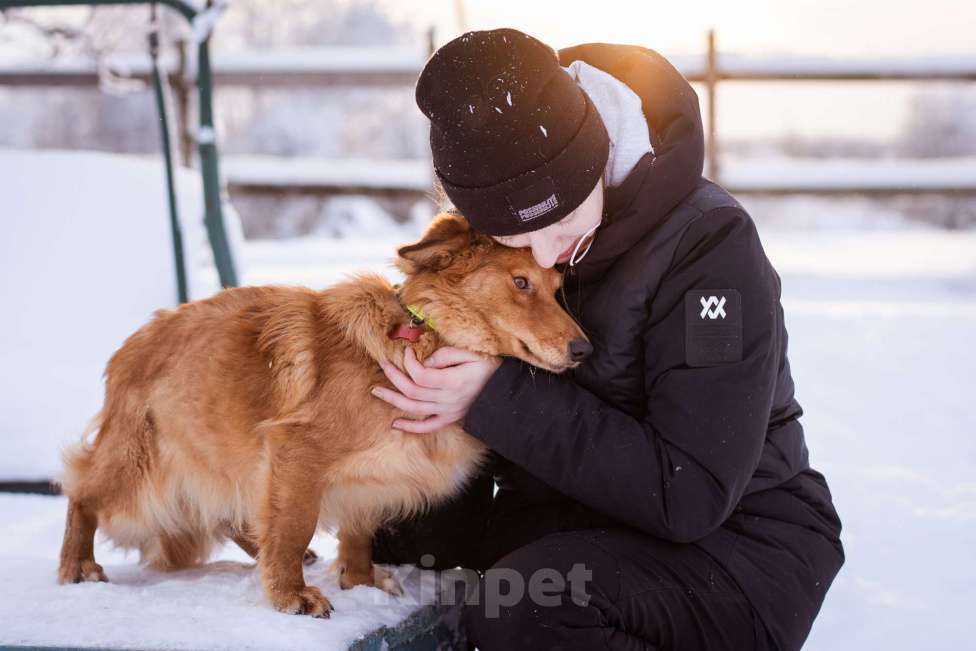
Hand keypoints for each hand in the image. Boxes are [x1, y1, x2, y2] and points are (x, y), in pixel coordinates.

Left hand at [371, 346, 500, 433]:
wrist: (507, 390)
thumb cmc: (491, 367)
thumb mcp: (472, 353)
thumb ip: (447, 355)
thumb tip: (426, 360)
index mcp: (453, 381)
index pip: (421, 374)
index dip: (409, 362)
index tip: (408, 350)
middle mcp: (448, 399)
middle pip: (412, 391)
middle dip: (394, 377)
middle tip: (383, 364)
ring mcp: (449, 411)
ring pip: (414, 408)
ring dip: (393, 399)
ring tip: (376, 391)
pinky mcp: (451, 418)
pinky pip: (428, 427)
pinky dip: (411, 428)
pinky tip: (396, 424)